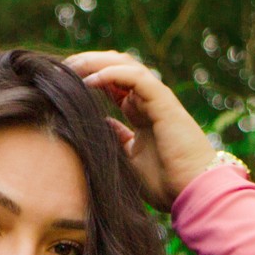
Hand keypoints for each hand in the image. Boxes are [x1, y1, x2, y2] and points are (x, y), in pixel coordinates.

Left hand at [64, 51, 219, 209]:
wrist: (193, 192)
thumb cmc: (166, 182)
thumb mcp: (129, 159)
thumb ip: (116, 139)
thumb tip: (97, 124)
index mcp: (140, 111)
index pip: (112, 82)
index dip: (88, 75)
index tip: (62, 81)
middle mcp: (148, 101)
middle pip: (116, 66)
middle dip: (88, 63)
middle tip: (61, 69)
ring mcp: (157, 99)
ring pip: (125, 65)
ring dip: (96, 62)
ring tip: (72, 68)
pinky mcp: (164, 102)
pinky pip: (136, 78)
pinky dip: (112, 74)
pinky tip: (90, 81)